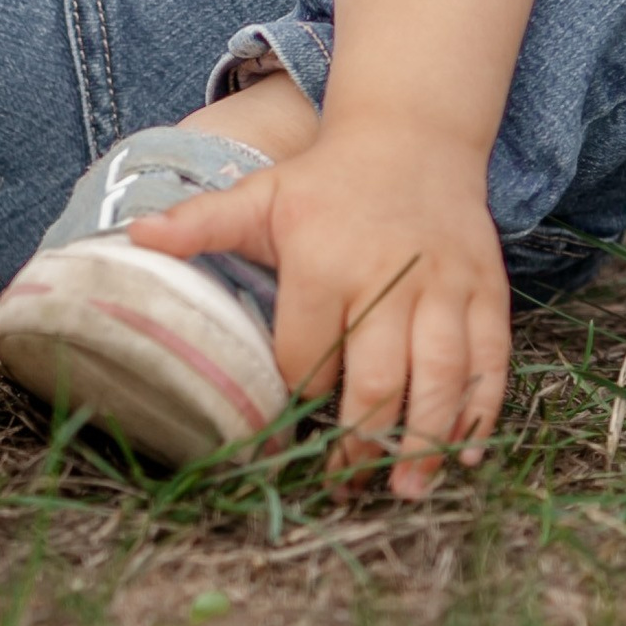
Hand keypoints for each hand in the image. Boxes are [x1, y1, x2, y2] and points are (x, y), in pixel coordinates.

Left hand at [130, 115, 511, 496]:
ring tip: (407, 488)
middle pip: (378, 376)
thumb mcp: (260, 195)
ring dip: (427, 440)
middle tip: (347, 485)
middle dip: (363, 441)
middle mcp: (389, 274)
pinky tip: (465, 452)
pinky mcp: (486, 289)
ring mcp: (444, 284)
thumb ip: (201, 223)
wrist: (414, 137)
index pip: (308, 354)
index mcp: (323, 260)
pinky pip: (491, 358)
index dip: (297, 399)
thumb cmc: (327, 182)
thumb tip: (134, 238)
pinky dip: (482, 410)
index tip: (285, 439)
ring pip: (442, 374)